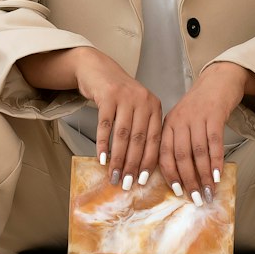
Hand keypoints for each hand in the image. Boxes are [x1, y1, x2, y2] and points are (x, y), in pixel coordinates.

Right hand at [73, 50, 162, 189]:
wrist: (99, 70)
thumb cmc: (119, 95)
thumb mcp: (137, 108)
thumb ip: (141, 130)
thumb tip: (139, 166)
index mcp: (155, 107)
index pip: (155, 139)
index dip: (148, 161)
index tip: (142, 180)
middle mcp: (144, 101)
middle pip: (139, 139)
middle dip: (132, 165)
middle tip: (126, 183)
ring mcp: (126, 97)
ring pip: (123, 134)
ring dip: (118, 158)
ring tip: (113, 175)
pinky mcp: (108, 95)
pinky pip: (105, 125)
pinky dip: (103, 144)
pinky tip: (101, 158)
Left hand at [159, 62, 247, 204]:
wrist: (218, 80)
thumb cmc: (200, 106)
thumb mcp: (183, 121)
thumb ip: (179, 143)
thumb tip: (182, 176)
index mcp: (167, 124)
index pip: (164, 154)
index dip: (170, 175)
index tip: (177, 193)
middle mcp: (179, 121)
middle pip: (180, 156)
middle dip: (188, 180)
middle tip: (195, 199)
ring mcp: (197, 117)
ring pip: (198, 152)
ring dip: (203, 175)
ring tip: (208, 192)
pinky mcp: (214, 115)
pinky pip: (215, 142)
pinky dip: (216, 161)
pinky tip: (218, 175)